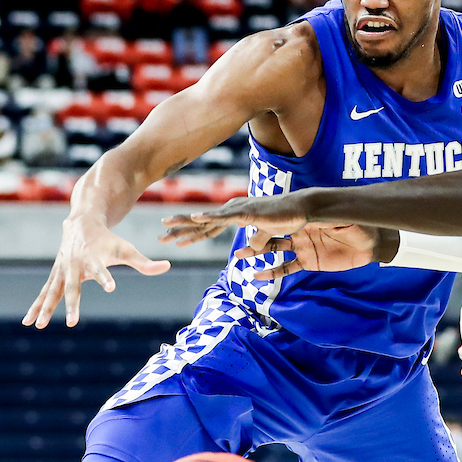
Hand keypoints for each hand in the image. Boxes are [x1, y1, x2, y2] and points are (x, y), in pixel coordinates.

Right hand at [24, 218, 169, 328]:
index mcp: (93, 258)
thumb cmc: (108, 240)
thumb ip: (144, 262)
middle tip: (72, 322)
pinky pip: (44, 292)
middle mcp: (75, 265)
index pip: (101, 270)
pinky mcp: (55, 274)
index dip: (106, 277)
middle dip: (72, 304)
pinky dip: (36, 306)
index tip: (111, 287)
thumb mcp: (127, 249)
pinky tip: (28, 322)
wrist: (81, 223)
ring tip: (38, 326)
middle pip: (72, 287)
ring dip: (45, 308)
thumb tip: (168, 266)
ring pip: (52, 292)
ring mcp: (62, 270)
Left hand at [161, 193, 309, 256]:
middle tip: (160, 234)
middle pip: (201, 222)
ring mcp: (237, 210)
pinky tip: (195, 218)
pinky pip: (224, 217)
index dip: (190, 233)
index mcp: (234, 216)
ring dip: (186, 222)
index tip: (173, 238)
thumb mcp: (266, 236)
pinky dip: (209, 217)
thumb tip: (246, 252)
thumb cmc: (285, 219)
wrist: (300, 209)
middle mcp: (232, 210)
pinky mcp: (246, 212)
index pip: (207, 227)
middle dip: (180, 228)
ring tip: (167, 224)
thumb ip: (255, 243)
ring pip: (207, 218)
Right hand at [249, 224, 384, 280]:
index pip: (278, 218)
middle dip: (253, 236)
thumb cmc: (360, 226)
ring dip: (256, 252)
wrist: (372, 244)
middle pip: (271, 233)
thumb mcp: (344, 218)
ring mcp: (303, 247)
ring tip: (239, 254)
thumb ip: (328, 216)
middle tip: (237, 240)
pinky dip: (272, 273)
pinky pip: (287, 268)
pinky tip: (257, 276)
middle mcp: (300, 231)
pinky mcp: (309, 262)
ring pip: (274, 250)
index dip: (261, 219)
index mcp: (304, 218)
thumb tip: (318, 209)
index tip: (242, 217)